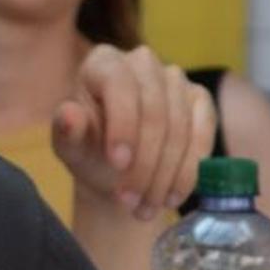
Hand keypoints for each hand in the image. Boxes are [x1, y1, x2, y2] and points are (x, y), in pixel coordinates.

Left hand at [54, 45, 215, 226]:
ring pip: (180, 128)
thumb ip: (66, 132)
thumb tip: (68, 116)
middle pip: (155, 111)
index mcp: (103, 63)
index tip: (118, 164)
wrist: (117, 170)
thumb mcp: (71, 147)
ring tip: (147, 207)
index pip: (121, 85)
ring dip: (166, 175)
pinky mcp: (199, 99)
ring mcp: (174, 79)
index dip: (123, 124)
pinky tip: (173, 195)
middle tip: (131, 201)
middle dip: (145, 163)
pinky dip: (190, 168)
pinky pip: (203, 133)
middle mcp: (142, 62)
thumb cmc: (89, 151)